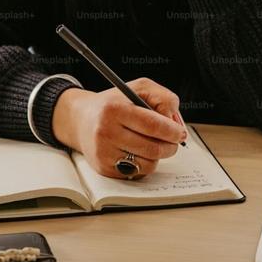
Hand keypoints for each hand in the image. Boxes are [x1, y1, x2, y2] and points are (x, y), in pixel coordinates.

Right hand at [52, 78, 187, 178]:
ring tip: (152, 144)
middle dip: (170, 146)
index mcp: (115, 109)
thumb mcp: (139, 88)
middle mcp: (106, 132)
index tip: (180, 133)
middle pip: (153, 148)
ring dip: (157, 156)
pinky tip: (138, 151)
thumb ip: (163, 99)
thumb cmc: (114, 103)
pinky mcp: (104, 168)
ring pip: (148, 164)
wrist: (81, 119)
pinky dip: (144, 163)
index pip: (153, 125)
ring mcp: (104, 152)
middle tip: (172, 141)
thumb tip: (176, 123)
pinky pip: (137, 173)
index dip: (173, 131)